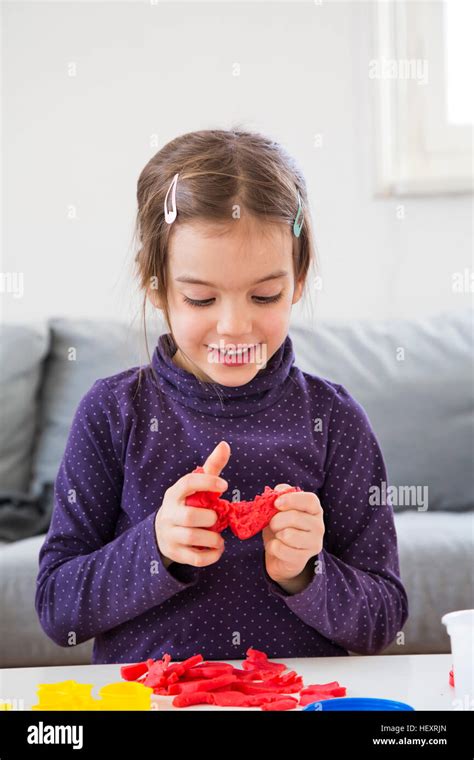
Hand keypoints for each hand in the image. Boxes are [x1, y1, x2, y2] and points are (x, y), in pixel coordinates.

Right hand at [154, 440, 230, 567]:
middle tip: (217, 518)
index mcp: (174, 494)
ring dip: (213, 538)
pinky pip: (196, 558)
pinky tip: (217, 549)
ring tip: (219, 537)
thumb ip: (211, 467)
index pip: (187, 483)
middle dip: (210, 518)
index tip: (225, 486)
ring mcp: (170, 535)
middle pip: (191, 515)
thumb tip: (225, 444)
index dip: (207, 483)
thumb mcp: (194, 487)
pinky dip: (212, 556)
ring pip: (193, 537)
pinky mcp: (175, 553)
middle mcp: (169, 513)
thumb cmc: (186, 504)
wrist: (162, 532)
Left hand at [262, 483, 324, 586]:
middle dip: (276, 520)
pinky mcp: (302, 559)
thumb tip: (279, 489)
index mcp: (315, 510)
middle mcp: (319, 526)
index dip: (292, 500)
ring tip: (278, 535)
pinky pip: (280, 549)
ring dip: (275, 534)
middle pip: (295, 517)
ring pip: (287, 535)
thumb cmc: (282, 526)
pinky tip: (277, 547)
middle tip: (273, 524)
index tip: (277, 503)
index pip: (310, 500)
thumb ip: (280, 495)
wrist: (281, 555)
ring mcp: (313, 544)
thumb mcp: (279, 509)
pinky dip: (272, 547)